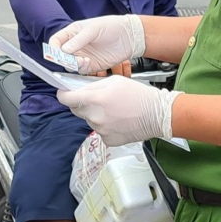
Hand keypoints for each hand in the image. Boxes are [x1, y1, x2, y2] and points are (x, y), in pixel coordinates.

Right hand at [50, 15, 145, 74]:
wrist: (130, 36)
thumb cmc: (112, 26)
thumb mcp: (93, 29)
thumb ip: (78, 40)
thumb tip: (63, 50)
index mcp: (72, 33)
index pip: (56, 42)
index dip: (53, 48)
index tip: (56, 54)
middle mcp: (75, 46)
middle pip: (61, 56)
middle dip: (64, 59)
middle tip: (71, 59)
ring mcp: (83, 56)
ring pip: (70, 65)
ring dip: (74, 65)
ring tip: (84, 60)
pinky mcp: (92, 65)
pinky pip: (82, 71)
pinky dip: (83, 69)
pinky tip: (89, 62)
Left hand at [57, 76, 180, 146]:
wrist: (157, 115)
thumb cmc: (139, 96)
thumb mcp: (114, 81)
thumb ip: (93, 86)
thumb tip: (80, 90)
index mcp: (96, 100)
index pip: (68, 99)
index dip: (63, 95)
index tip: (63, 93)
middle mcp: (96, 117)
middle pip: (77, 110)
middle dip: (81, 103)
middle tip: (95, 99)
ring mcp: (102, 131)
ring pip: (89, 121)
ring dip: (95, 115)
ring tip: (112, 109)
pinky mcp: (108, 140)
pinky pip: (99, 131)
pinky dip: (104, 125)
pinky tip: (117, 120)